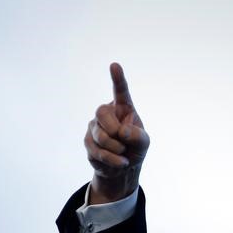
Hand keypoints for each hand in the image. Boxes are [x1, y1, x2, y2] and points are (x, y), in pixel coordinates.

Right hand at [84, 63, 149, 203]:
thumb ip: (138, 136)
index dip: (118, 79)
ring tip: (123, 153)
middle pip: (102, 112)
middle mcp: (107, 113)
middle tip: (123, 142)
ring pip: (100, 135)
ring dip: (116, 149)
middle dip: (114, 130)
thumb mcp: (144, 143)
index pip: (120, 91)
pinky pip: (97, 150)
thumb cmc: (135, 148)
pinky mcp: (88, 141)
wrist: (123, 168)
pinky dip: (112, 159)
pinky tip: (119, 162)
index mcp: (124, 108)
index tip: (115, 65)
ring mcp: (95, 126)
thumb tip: (122, 132)